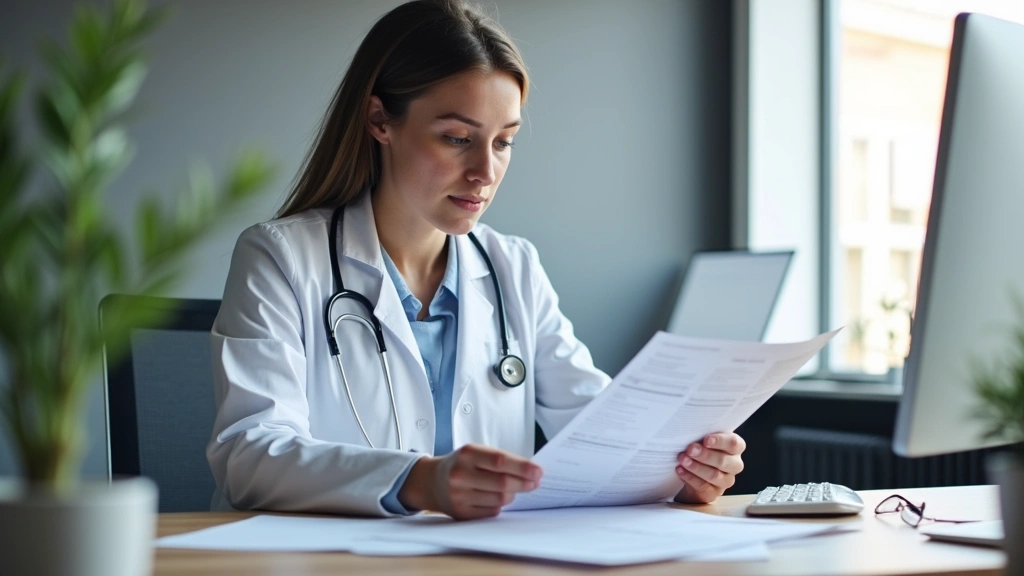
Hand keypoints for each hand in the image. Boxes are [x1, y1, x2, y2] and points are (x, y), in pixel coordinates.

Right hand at [398, 443, 541, 519]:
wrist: (431, 481)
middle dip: (524, 484)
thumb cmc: (462, 464)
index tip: (538, 472)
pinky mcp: (461, 512)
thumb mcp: (476, 453)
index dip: (522, 467)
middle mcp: (461, 474)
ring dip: (512, 495)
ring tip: (512, 489)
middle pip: (502, 483)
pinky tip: (496, 498)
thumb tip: (531, 472)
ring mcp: (459, 495)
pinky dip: (499, 505)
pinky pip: (491, 511)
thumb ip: (500, 460)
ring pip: (500, 499)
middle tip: (535, 482)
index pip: (500, 461)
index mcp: (467, 454)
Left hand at [673, 432, 745, 503]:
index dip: (721, 441)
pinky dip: (690, 477)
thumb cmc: (699, 450)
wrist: (692, 472)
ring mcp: (726, 480)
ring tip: (682, 460)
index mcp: (734, 447)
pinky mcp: (714, 492)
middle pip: (724, 461)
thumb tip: (690, 429)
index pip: (734, 443)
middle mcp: (734, 464)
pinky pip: (703, 486)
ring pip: (714, 475)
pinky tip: (680, 470)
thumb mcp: (702, 440)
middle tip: (690, 450)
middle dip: (705, 455)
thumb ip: (701, 435)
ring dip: (696, 467)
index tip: (706, 440)